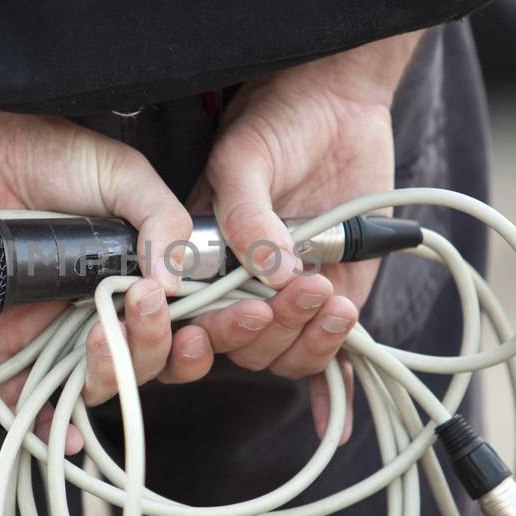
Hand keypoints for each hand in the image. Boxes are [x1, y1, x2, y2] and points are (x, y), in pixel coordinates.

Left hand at [0, 97, 265, 451]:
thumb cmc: (49, 154)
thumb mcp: (123, 176)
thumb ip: (162, 219)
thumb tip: (173, 283)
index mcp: (139, 276)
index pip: (187, 323)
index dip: (214, 330)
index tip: (235, 314)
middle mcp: (103, 311)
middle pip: (149, 360)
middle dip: (159, 343)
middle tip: (149, 303)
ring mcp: (56, 331)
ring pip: (101, 382)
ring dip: (115, 369)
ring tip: (105, 332)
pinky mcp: (5, 344)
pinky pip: (29, 399)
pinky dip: (48, 422)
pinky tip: (69, 431)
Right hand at [188, 32, 421, 442]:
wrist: (339, 101)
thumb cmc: (276, 120)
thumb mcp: (244, 157)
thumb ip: (245, 213)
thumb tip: (268, 270)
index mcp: (193, 259)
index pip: (177, 323)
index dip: (188, 334)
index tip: (219, 314)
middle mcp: (231, 289)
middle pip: (228, 349)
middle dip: (256, 329)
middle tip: (290, 290)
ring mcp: (280, 300)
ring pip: (275, 356)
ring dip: (302, 336)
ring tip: (327, 292)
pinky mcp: (330, 302)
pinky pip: (322, 361)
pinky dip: (328, 388)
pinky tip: (336, 414)